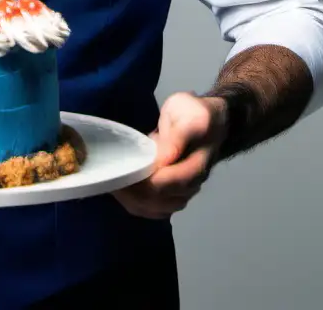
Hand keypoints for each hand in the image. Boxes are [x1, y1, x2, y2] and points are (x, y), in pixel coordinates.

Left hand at [112, 92, 228, 218]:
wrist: (209, 120)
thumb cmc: (193, 113)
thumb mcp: (186, 113)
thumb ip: (176, 138)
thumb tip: (162, 160)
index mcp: (197, 163)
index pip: (172, 183)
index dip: (148, 182)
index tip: (125, 173)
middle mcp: (192, 183)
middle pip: (163, 200)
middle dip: (136, 193)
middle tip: (113, 180)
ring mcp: (184, 190)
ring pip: (159, 209)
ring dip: (135, 202)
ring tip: (115, 187)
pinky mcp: (174, 191)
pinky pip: (156, 209)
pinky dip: (138, 205)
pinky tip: (123, 195)